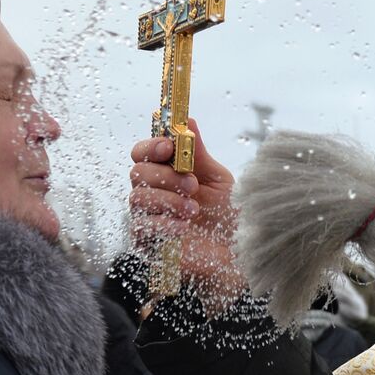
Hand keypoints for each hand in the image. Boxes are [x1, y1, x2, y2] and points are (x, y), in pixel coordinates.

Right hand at [128, 118, 241, 293]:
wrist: (238, 254)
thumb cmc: (229, 216)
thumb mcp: (218, 180)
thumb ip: (198, 153)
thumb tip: (187, 119)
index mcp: (167, 174)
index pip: (143, 153)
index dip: (151, 145)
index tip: (169, 146)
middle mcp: (154, 193)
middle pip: (137, 172)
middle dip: (164, 175)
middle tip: (192, 184)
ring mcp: (148, 218)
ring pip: (136, 198)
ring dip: (167, 200)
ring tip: (194, 210)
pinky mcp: (147, 244)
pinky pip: (140, 227)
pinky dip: (163, 224)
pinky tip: (184, 228)